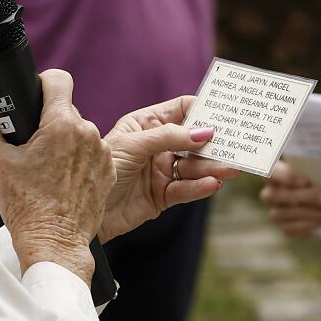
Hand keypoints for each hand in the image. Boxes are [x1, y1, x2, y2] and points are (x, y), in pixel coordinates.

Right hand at [0, 70, 113, 284]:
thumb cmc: (27, 207)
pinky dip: (77, 161)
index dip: (41, 83)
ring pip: (78, 132)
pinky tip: (61, 180)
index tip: (32, 97)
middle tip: (30, 146)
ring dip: (63, 142)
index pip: (58, 79)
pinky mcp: (109, 171)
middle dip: (46, 122)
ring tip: (45, 168)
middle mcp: (88, 134)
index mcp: (62, 126)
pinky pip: (91, 153)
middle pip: (64, 110)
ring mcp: (103, 153)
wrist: (54, 244)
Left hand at [100, 95, 240, 242]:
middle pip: (193, 140)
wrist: (81, 210)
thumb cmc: (99, 167)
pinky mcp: (162, 196)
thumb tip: (205, 132)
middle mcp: (156, 145)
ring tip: (230, 168)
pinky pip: (185, 190)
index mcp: (146, 124)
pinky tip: (213, 184)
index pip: (181, 109)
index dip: (203, 109)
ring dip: (213, 167)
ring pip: (193, 166)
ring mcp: (160, 171)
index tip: (227, 113)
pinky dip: (200, 187)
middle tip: (238, 144)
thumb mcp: (133, 144)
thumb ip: (168, 137)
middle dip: (214, 142)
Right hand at [260, 161, 320, 237]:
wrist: (319, 195)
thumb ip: (315, 170)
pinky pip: (295, 228)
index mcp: (273, 173)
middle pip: (277, 196)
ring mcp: (275, 211)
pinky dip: (313, 224)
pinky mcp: (285, 227)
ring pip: (287, 214)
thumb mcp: (314, 169)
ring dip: (314, 213)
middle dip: (304, 197)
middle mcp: (269, 193)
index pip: (269, 173)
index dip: (285, 177)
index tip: (306, 180)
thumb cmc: (316, 175)